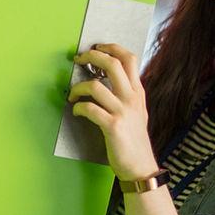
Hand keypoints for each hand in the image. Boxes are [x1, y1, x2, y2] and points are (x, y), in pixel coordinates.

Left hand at [69, 44, 159, 181]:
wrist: (141, 167)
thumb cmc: (135, 140)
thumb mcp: (139, 112)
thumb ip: (129, 94)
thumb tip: (112, 79)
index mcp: (138, 92)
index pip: (129, 59)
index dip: (111, 48)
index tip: (97, 48)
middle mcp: (132, 98)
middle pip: (112, 64)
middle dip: (92, 56)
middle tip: (79, 60)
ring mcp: (123, 112)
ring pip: (95, 86)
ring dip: (78, 88)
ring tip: (73, 95)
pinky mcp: (112, 126)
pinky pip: (90, 109)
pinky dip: (78, 108)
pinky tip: (77, 111)